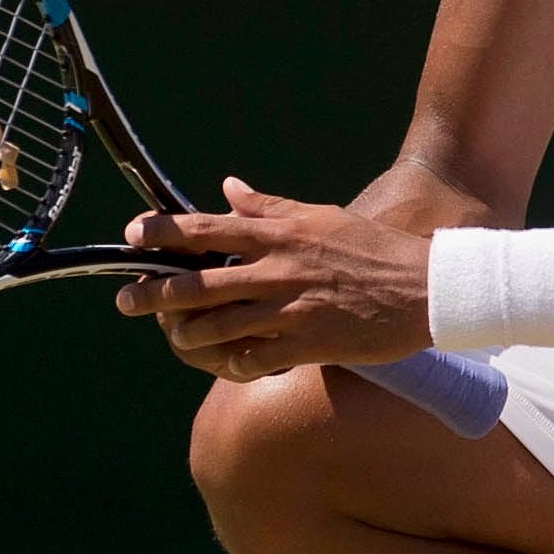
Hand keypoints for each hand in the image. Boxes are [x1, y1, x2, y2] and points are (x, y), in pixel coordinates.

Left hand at [114, 176, 431, 380]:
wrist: (426, 289)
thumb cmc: (375, 250)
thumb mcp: (322, 217)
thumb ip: (270, 207)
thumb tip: (228, 189)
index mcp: (279, 234)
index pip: (205, 229)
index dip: (162, 232)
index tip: (133, 235)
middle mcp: (276, 270)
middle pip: (195, 284)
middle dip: (152, 294)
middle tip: (126, 300)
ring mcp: (288, 310)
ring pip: (215, 327)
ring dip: (187, 334)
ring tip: (175, 336)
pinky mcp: (306, 344)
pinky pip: (252, 360)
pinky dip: (232, 364)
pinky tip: (227, 364)